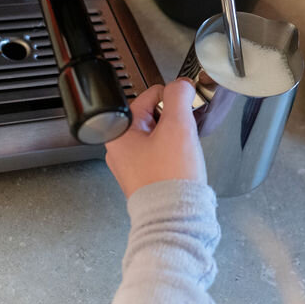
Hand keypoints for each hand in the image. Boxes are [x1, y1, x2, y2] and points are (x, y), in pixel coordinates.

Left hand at [104, 79, 205, 198]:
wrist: (175, 218)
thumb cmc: (169, 179)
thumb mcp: (178, 126)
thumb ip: (179, 97)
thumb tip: (182, 85)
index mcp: (118, 132)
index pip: (149, 96)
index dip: (172, 98)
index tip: (186, 105)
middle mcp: (119, 149)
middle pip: (153, 116)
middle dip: (174, 120)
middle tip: (184, 134)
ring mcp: (130, 166)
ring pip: (158, 136)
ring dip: (174, 138)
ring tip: (183, 152)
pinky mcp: (143, 178)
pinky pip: (159, 155)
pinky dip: (173, 155)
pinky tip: (181, 164)